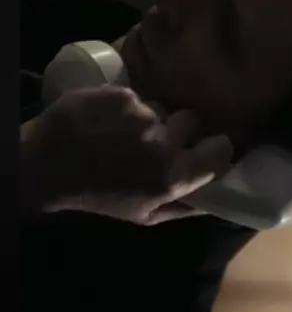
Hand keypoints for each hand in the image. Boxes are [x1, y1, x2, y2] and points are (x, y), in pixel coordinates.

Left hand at [23, 86, 233, 224]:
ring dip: (152, 119)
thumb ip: (184, 207)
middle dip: (181, 130)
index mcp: (173, 177)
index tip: (204, 151)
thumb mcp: (145, 216)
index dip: (214, 149)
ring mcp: (142, 114)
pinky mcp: (121, 95)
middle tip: (160, 141)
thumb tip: (216, 198)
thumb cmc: (100, 198)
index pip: (221, 150)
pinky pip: (137, 97)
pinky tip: (109, 122)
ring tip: (126, 134)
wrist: (49, 166)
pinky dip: (126, 108)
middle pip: (193, 121)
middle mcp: (163, 143)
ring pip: (162, 108)